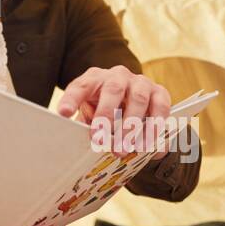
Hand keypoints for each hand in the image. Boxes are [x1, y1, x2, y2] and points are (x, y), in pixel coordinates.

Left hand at [55, 65, 171, 159]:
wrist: (133, 103)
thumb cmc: (105, 111)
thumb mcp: (91, 115)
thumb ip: (86, 125)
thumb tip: (74, 143)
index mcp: (95, 79)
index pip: (80, 86)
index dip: (71, 99)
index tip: (63, 113)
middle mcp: (118, 75)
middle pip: (113, 90)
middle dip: (106, 115)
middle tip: (100, 139)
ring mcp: (141, 82)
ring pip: (138, 99)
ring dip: (131, 127)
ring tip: (124, 150)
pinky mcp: (160, 92)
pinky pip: (160, 107)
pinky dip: (155, 128)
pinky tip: (149, 146)